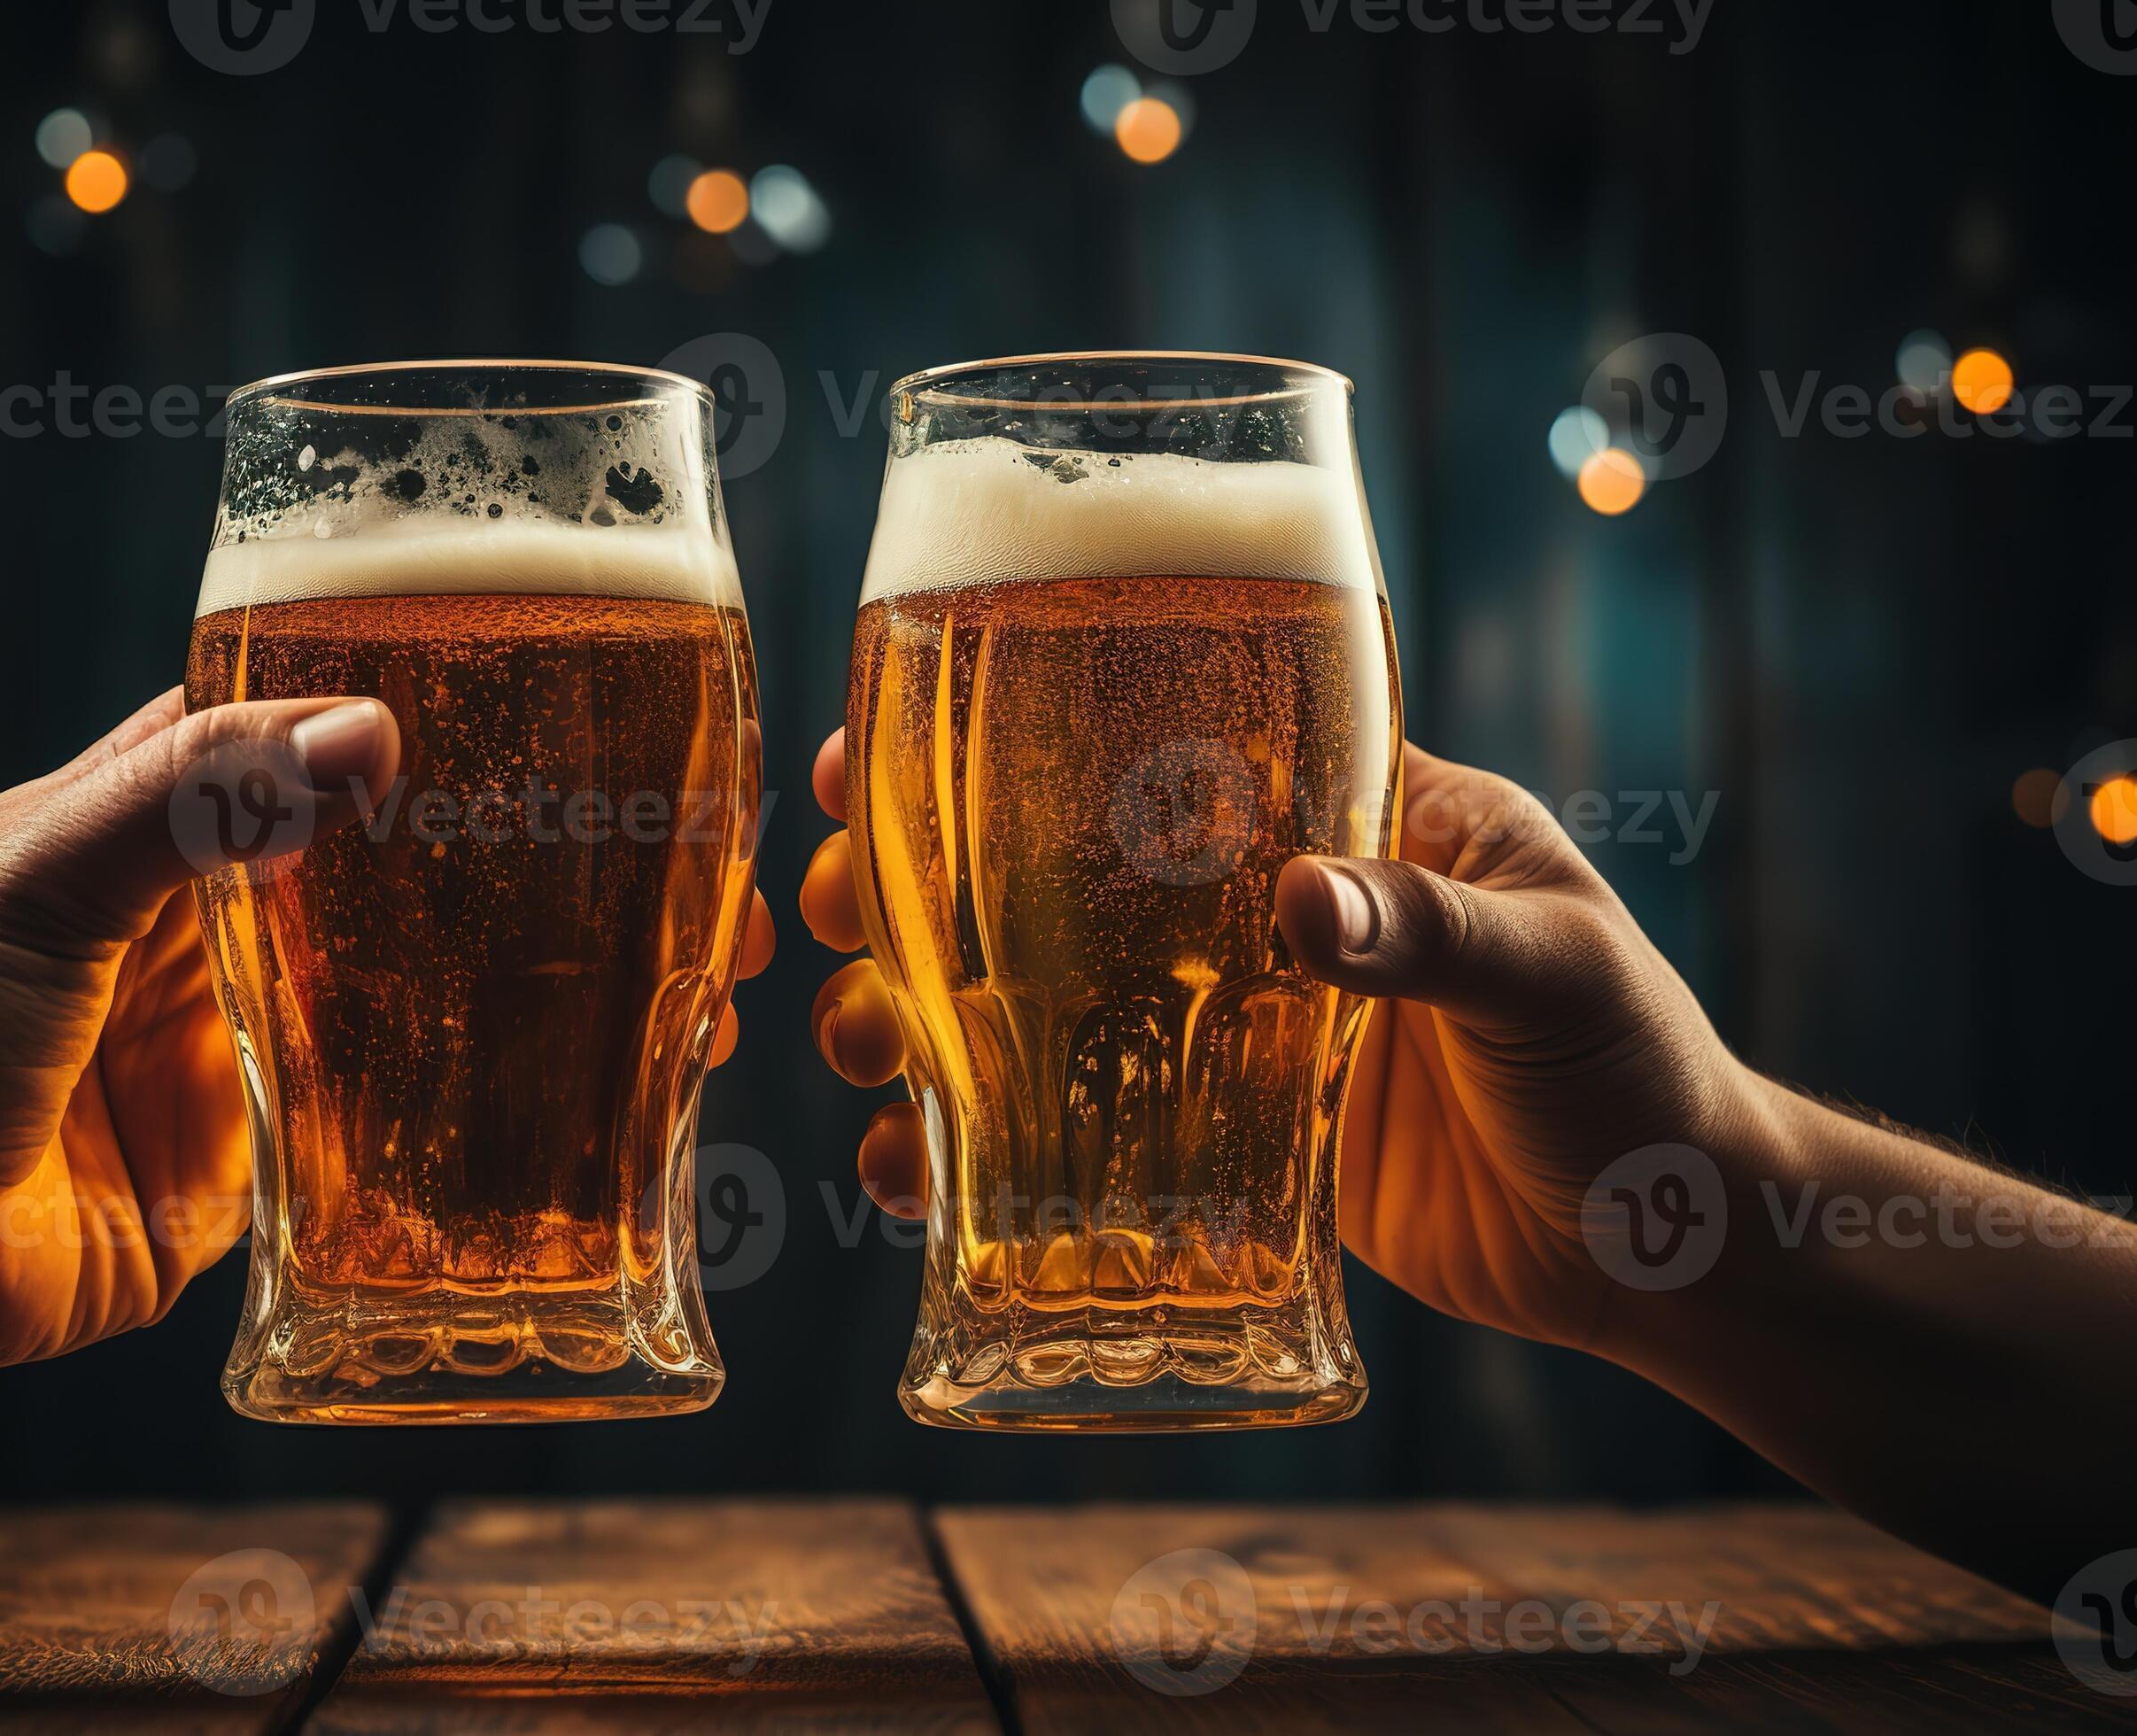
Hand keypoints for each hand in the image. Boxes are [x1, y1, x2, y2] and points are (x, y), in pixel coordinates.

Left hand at [0, 689, 773, 1380]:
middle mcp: (209, 927)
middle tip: (660, 846)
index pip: (297, 730)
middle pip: (384, 866)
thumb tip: (374, 734)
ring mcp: (239, 1045)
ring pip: (407, 993)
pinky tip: (583, 1103)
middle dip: (511, 855)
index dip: (409, 705)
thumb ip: (195, 800)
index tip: (548, 691)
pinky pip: (383, 1127)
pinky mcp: (256, 1162)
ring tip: (663, 981)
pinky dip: (475, 1114)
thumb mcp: (46, 875)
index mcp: (152, 826)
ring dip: (522, 985)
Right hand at [799, 729, 1766, 1355]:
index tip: (878, 737)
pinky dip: (982, 1151)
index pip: (1152, 729)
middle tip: (821, 910)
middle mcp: (1258, 902)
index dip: (1010, 717)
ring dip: (921, 1011)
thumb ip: (1428, 932)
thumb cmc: (1638, 1071)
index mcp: (1346, 808)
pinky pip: (1073, 1125)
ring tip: (856, 1046)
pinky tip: (904, 1174)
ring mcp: (1226, 1023)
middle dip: (911, 880)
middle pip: (1043, 863)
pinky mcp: (1219, 1137)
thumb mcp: (1552, 970)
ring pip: (1031, 995)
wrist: (1669, 1249)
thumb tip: (1294, 904)